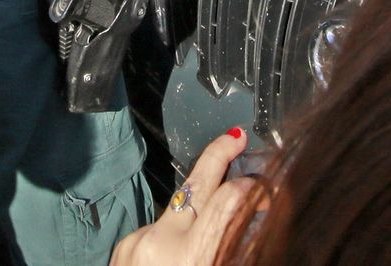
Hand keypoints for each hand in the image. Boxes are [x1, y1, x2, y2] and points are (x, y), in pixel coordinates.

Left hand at [111, 129, 260, 265]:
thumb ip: (233, 248)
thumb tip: (255, 218)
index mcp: (192, 256)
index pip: (230, 197)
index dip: (254, 186)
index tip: (267, 187)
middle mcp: (161, 242)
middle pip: (198, 180)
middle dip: (220, 153)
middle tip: (237, 137)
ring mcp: (138, 241)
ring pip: (179, 206)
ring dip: (199, 204)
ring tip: (214, 209)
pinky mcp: (123, 246)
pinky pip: (159, 227)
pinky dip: (175, 232)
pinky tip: (179, 249)